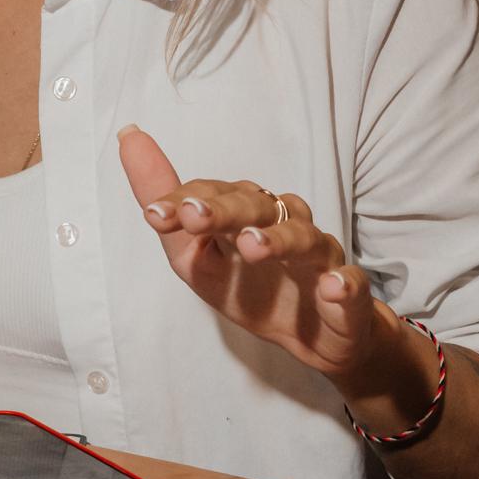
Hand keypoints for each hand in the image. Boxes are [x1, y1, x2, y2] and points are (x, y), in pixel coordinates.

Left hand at [117, 125, 384, 387]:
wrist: (318, 341)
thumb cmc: (254, 291)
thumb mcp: (199, 261)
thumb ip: (168, 216)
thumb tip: (128, 137)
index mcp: (249, 214)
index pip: (215, 193)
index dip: (185, 200)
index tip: (155, 213)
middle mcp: (286, 225)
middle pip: (257, 206)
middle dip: (225, 209)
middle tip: (195, 217)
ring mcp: (320, 258)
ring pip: (304, 237)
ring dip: (279, 240)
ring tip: (251, 246)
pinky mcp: (348, 295)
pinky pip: (350, 286)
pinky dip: (342, 284)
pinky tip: (331, 286)